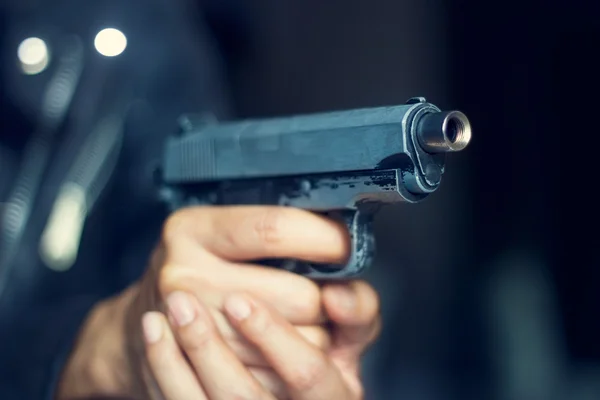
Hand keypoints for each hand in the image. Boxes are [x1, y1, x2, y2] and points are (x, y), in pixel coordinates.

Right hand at [56, 206, 354, 398]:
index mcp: (192, 229)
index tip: (343, 248)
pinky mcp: (194, 376)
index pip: (274, 230)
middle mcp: (182, 275)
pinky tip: (280, 354)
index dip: (326, 241)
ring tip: (294, 324)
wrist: (142, 326)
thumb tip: (341, 293)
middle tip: (310, 295)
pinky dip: (294, 370)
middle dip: (323, 301)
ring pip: (300, 345)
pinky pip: (280, 381)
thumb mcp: (240, 241)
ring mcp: (185, 329)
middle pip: (298, 296)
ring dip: (316, 338)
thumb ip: (308, 249)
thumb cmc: (207, 274)